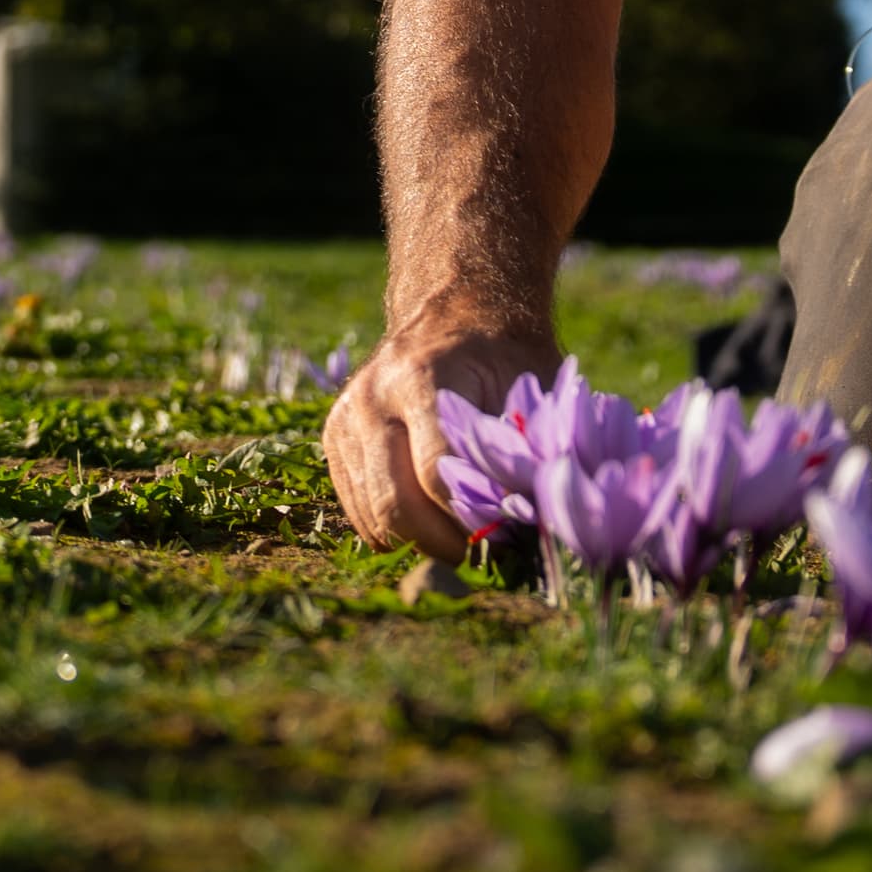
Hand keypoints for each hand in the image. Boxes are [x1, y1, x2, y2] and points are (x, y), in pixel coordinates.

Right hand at [321, 315, 555, 558]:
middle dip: (444, 544)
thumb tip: (537, 524)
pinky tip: (433, 523)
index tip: (511, 538)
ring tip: (465, 542)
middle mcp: (373, 397)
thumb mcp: (532, 388)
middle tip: (486, 557)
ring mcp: (347, 418)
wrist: (454, 313)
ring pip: (373, 516)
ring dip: (421, 543)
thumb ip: (530, 450)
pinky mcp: (334, 437)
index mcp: (423, 376)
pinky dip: (396, 532)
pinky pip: (359, 512)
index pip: (438, 474)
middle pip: (396, 502)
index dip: (475, 518)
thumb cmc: (504, 356)